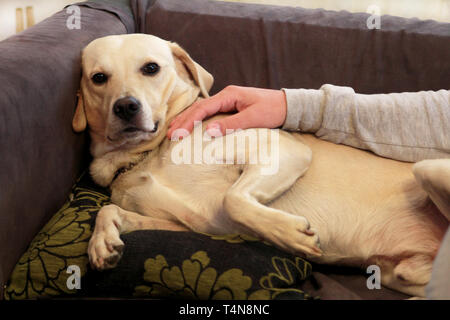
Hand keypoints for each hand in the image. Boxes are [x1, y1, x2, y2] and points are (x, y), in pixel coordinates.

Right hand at [167, 85, 286, 138]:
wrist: (288, 106)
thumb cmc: (273, 110)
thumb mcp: (254, 118)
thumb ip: (232, 125)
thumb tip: (209, 132)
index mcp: (229, 95)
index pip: (203, 108)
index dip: (189, 121)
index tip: (178, 133)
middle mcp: (226, 96)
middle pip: (199, 107)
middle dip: (183, 120)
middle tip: (170, 134)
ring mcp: (228, 101)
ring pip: (202, 110)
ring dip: (188, 120)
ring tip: (175, 131)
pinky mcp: (231, 108)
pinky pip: (210, 113)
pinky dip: (198, 120)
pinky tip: (191, 127)